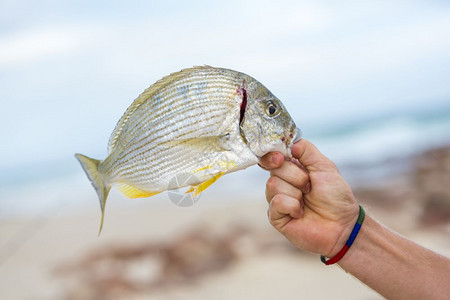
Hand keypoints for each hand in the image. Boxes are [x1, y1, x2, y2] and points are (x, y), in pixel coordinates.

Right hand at [260, 139, 358, 256]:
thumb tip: (290, 143)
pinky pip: (276, 203)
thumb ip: (307, 151)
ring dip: (296, 192)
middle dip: (296, 176)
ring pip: (273, 185)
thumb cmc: (336, 197)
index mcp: (292, 169)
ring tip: (307, 201)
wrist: (343, 225)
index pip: (272, 156)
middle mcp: (282, 182)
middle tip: (310, 187)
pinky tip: (301, 213)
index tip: (281, 157)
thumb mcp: (324, 167)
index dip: (273, 155)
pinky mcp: (276, 217)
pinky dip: (292, 206)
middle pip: (274, 169)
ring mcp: (278, 199)